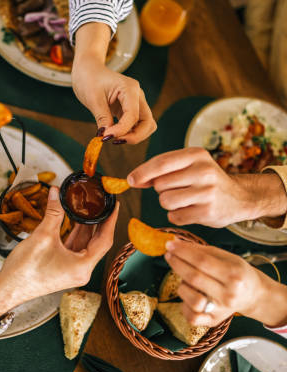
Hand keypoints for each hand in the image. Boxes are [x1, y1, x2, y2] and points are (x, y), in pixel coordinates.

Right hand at [0, 187, 118, 315]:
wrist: (8, 289)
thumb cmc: (24, 270)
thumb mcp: (42, 236)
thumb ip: (53, 212)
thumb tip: (56, 192)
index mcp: (83, 267)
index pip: (105, 240)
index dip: (111, 220)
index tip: (114, 205)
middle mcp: (82, 271)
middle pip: (97, 242)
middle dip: (100, 221)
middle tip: (103, 203)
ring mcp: (73, 271)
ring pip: (86, 244)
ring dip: (87, 226)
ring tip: (90, 207)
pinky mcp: (64, 268)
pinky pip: (75, 248)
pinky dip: (76, 234)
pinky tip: (76, 220)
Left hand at [72, 23, 155, 143]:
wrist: (88, 69)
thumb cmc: (89, 78)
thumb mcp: (93, 98)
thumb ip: (102, 117)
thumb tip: (106, 136)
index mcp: (130, 89)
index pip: (133, 116)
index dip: (121, 130)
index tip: (105, 137)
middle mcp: (137, 96)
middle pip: (148, 122)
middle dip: (135, 136)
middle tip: (114, 141)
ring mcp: (136, 103)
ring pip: (145, 126)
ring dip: (133, 136)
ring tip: (114, 139)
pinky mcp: (130, 109)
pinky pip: (136, 125)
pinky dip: (128, 133)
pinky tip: (113, 134)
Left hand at [127, 147, 286, 226]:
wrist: (240, 198)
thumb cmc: (206, 180)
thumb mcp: (189, 165)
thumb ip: (162, 170)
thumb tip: (133, 179)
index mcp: (197, 155)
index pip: (162, 163)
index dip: (142, 172)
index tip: (131, 180)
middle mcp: (204, 171)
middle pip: (160, 184)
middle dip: (161, 190)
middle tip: (177, 189)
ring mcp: (207, 193)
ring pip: (165, 201)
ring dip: (168, 204)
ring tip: (183, 200)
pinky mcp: (208, 213)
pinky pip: (175, 217)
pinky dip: (177, 216)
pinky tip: (190, 211)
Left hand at [164, 239, 286, 327]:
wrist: (253, 296)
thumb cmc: (237, 273)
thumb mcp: (227, 257)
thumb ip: (201, 250)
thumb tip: (176, 243)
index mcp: (234, 274)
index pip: (202, 261)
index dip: (183, 252)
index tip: (170, 245)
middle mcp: (228, 294)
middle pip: (194, 278)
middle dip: (177, 264)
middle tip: (169, 254)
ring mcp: (221, 310)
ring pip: (191, 298)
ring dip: (182, 285)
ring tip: (187, 279)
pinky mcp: (214, 321)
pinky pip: (191, 317)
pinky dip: (184, 305)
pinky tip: (189, 295)